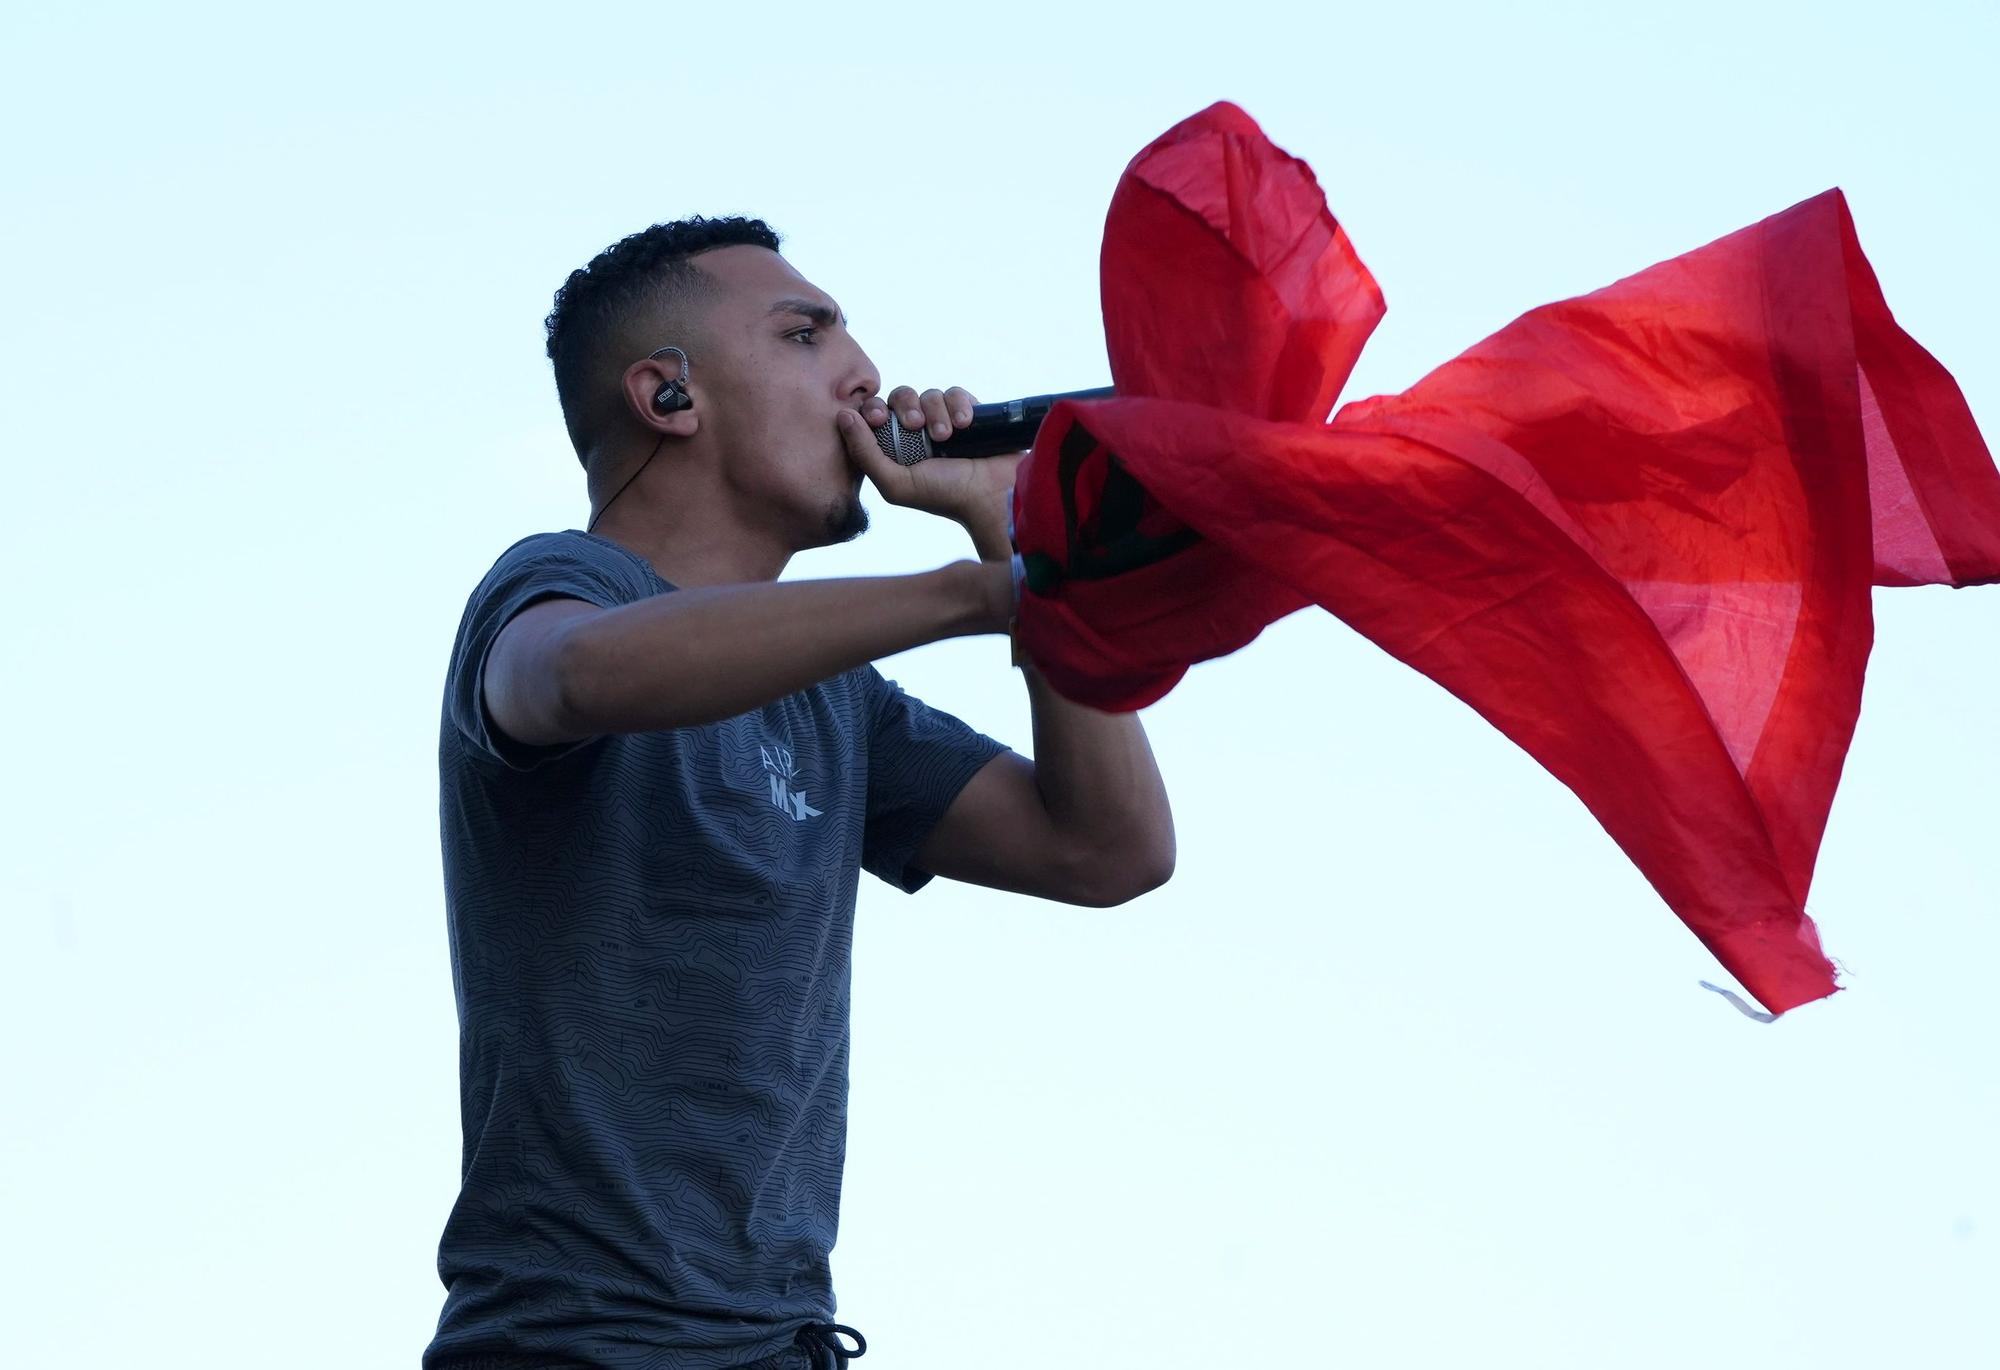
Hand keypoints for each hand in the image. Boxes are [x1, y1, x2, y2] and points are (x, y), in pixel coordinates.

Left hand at [838, 385, 1024, 558]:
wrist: (992, 496)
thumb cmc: (943, 496)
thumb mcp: (895, 484)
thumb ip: (865, 454)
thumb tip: (843, 416)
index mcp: (896, 448)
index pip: (875, 413)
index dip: (873, 409)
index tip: (880, 419)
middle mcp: (918, 433)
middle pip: (901, 396)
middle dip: (907, 406)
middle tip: (917, 425)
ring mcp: (944, 421)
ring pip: (929, 394)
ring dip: (936, 412)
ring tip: (946, 436)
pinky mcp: (968, 413)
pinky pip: (955, 393)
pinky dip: (959, 405)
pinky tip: (965, 425)